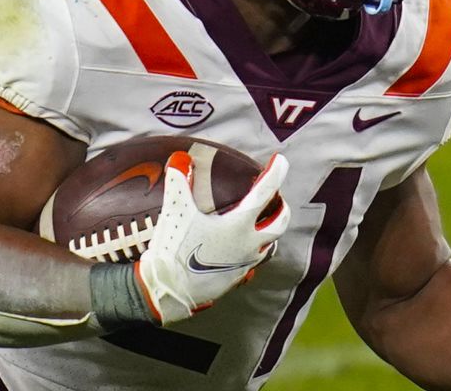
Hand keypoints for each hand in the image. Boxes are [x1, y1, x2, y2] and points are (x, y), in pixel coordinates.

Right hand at [133, 151, 289, 324]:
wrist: (168, 291)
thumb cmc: (175, 250)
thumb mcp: (175, 212)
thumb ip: (178, 182)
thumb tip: (180, 159)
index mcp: (239, 225)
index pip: (264, 193)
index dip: (275, 174)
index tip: (280, 161)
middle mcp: (249, 245)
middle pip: (278, 224)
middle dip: (281, 208)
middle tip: (277, 197)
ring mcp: (244, 264)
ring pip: (268, 245)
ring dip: (268, 230)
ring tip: (260, 221)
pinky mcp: (235, 278)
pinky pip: (251, 261)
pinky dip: (251, 249)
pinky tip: (238, 247)